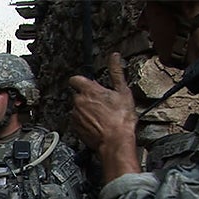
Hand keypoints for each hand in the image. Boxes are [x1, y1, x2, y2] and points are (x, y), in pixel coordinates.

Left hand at [69, 52, 140, 180]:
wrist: (115, 141)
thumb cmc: (121, 118)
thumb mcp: (123, 91)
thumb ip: (116, 72)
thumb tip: (114, 57)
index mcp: (89, 90)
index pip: (75, 79)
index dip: (83, 81)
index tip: (91, 85)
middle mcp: (78, 102)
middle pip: (78, 94)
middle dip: (87, 97)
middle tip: (101, 102)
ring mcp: (75, 115)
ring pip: (77, 108)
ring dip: (85, 109)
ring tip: (100, 115)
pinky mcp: (75, 127)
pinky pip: (77, 120)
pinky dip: (84, 121)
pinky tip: (96, 123)